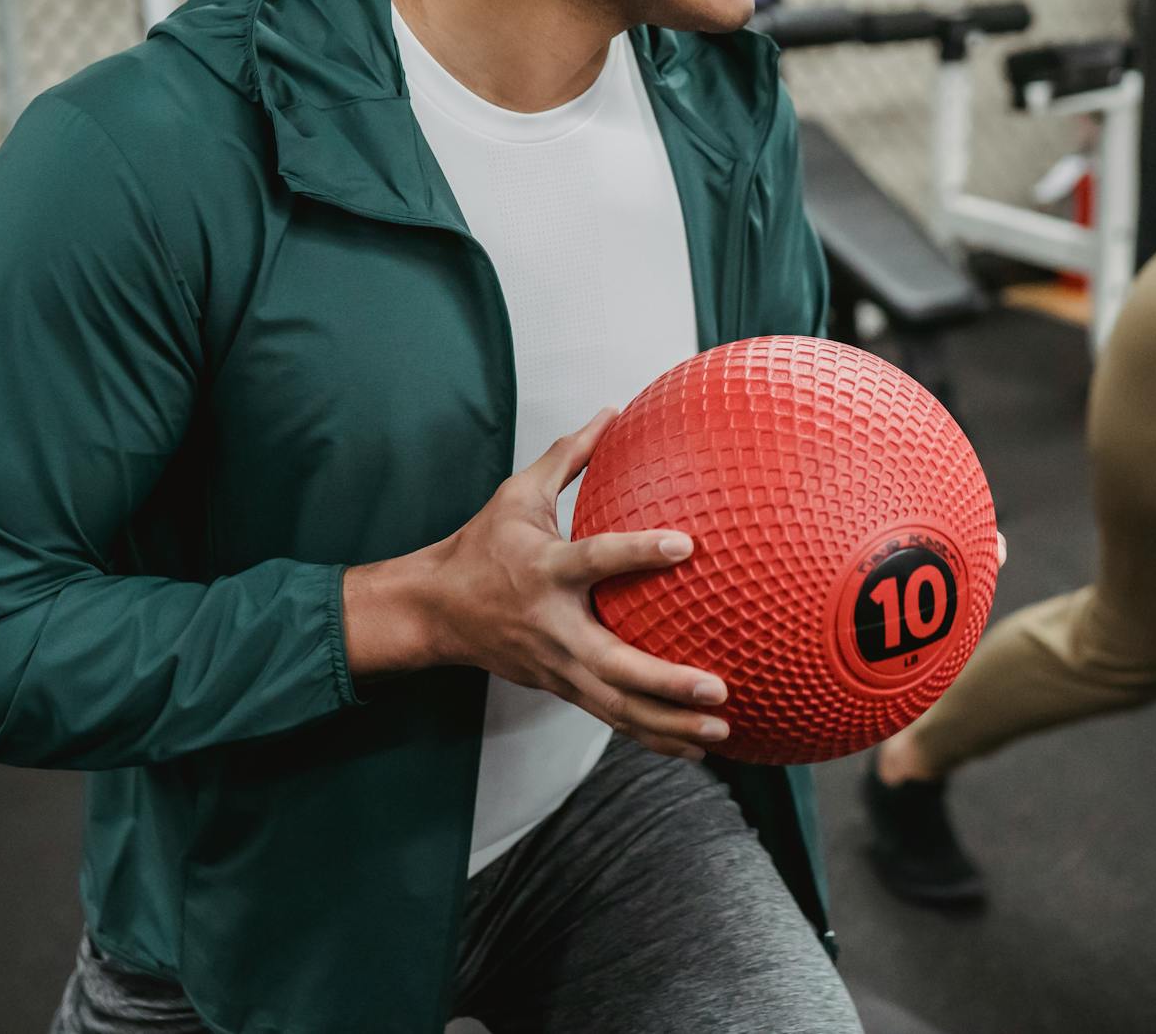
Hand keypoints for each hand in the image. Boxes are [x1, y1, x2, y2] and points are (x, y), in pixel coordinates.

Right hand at [418, 409, 730, 759]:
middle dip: (666, 682)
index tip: (686, 543)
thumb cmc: (481, 547)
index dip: (638, 552)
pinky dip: (652, 735)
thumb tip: (613, 410)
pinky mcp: (559, 687)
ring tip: (721, 728)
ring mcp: (555, 666)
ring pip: (615, 706)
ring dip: (668, 723)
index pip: (596, 559)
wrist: (433, 612)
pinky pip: (610, 717)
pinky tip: (697, 745)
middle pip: (613, 665)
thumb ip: (568, 455)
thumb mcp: (517, 494)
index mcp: (543, 572)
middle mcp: (551, 626)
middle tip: (718, 686)